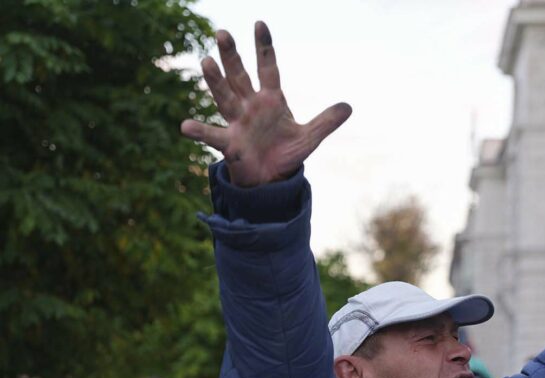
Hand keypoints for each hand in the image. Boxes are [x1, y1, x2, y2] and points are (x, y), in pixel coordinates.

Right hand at [180, 21, 351, 186]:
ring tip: (206, 61)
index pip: (267, 68)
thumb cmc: (285, 152)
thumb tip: (349, 107)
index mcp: (270, 99)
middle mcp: (249, 105)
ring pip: (224, 97)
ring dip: (216, 81)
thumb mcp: (309, 137)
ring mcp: (237, 122)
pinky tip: (185, 127)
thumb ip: (326, 121)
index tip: (259, 23)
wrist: (272, 178)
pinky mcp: (229, 143)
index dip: (264, 48)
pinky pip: (213, 136)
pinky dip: (200, 132)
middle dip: (232, 56)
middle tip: (223, 32)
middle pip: (240, 76)